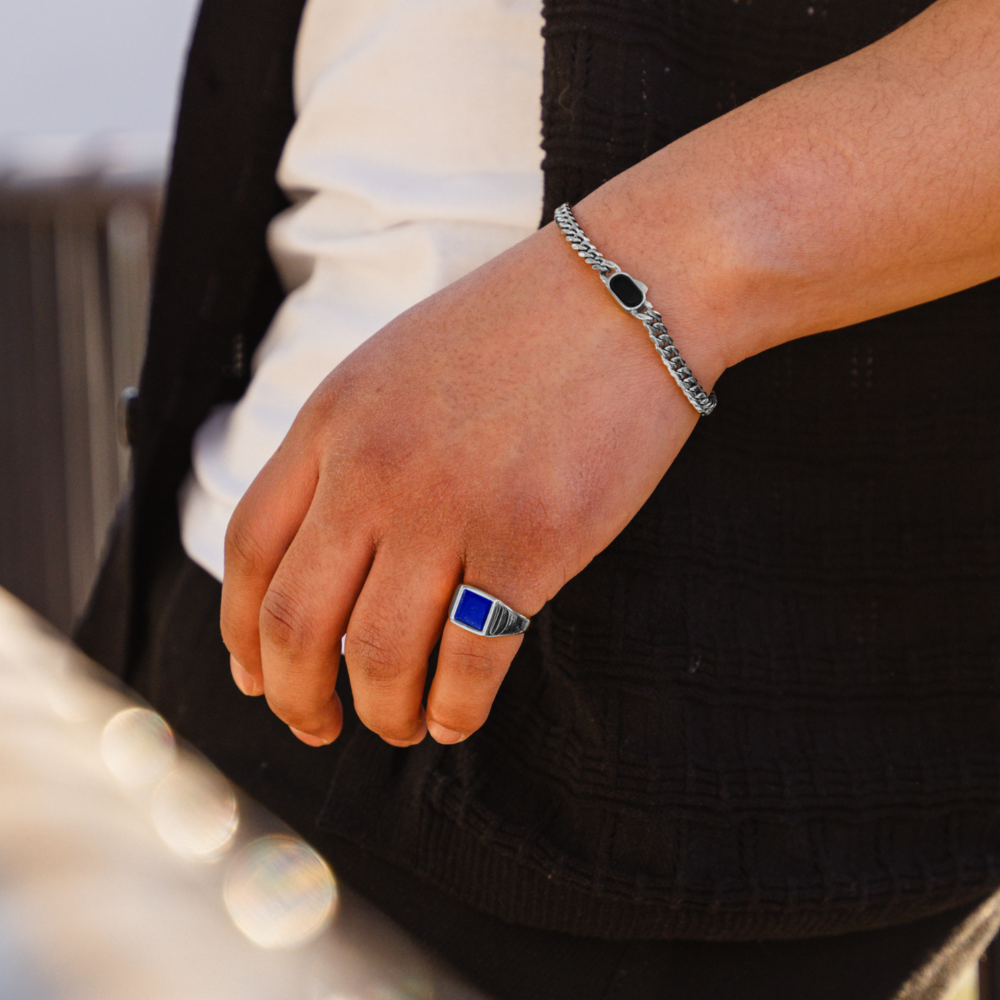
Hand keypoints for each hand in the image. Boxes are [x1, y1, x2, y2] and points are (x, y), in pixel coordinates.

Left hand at [219, 218, 723, 746]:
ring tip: (400, 724)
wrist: (630, 290)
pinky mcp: (532, 542)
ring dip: (382, 712)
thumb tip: (329, 556)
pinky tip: (458, 717)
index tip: (258, 676)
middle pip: (296, 621)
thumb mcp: (398, 369)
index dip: (241, 634)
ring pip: (378, 656)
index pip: (250, 550)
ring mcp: (452, 507)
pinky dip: (456, 710)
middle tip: (316, 725)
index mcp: (333, 421)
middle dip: (296, 697)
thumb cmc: (521, 328)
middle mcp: (376, 468)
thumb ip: (349, 451)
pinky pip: (470, 662)